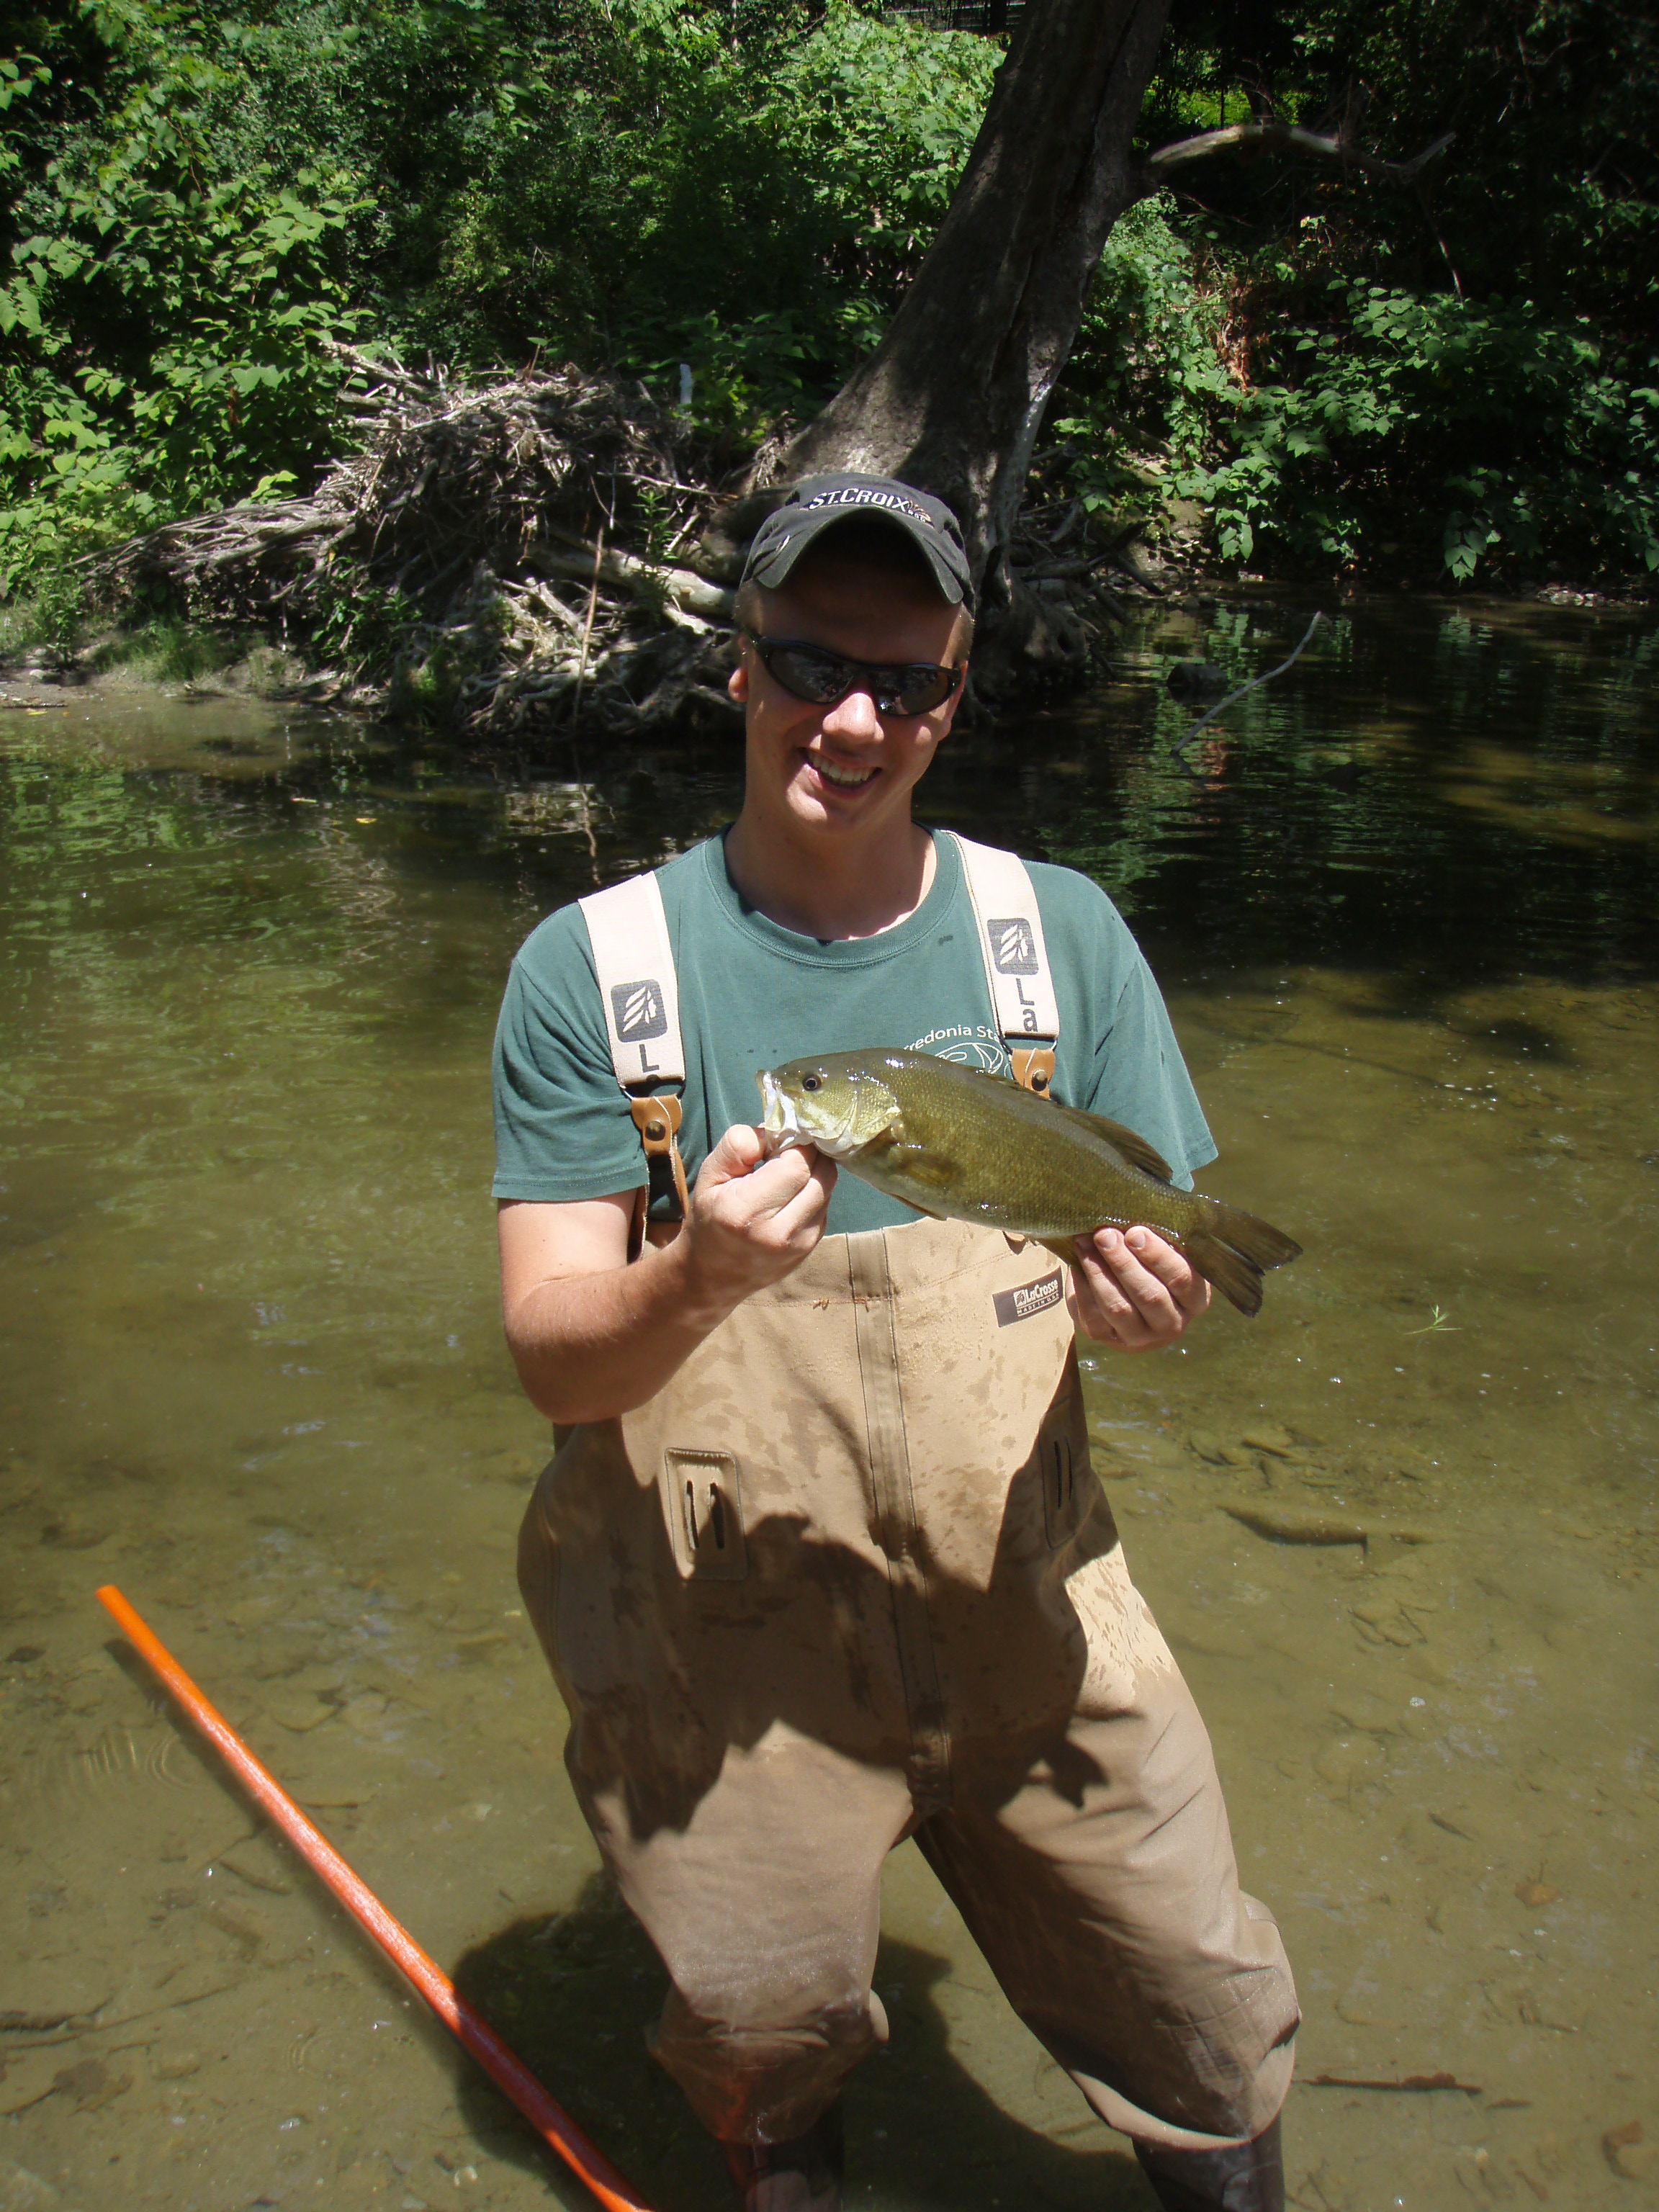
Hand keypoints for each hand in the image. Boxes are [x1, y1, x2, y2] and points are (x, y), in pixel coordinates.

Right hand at [678, 1123, 836, 1314]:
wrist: (713, 1274)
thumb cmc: (709, 1217)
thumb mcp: (709, 1176)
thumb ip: (736, 1146)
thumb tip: (775, 1130)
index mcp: (746, 1212)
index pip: (797, 1164)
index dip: (794, 1144)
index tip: (779, 1141)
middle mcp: (779, 1233)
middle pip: (821, 1174)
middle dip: (809, 1154)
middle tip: (788, 1151)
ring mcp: (800, 1244)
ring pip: (828, 1187)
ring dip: (815, 1171)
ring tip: (788, 1172)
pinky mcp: (811, 1247)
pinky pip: (825, 1204)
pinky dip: (814, 1190)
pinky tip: (791, 1193)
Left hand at [1071, 1225, 1209, 1351]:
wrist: (1130, 1301)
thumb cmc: (1152, 1265)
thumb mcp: (1164, 1253)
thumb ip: (1155, 1239)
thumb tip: (1129, 1213)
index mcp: (1195, 1299)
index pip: (1181, 1278)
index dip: (1157, 1255)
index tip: (1135, 1232)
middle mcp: (1172, 1323)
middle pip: (1149, 1295)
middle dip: (1123, 1262)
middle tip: (1104, 1234)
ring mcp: (1141, 1337)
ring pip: (1119, 1307)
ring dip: (1099, 1272)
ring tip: (1084, 1242)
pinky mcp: (1109, 1339)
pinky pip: (1093, 1315)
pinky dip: (1083, 1286)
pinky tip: (1077, 1262)